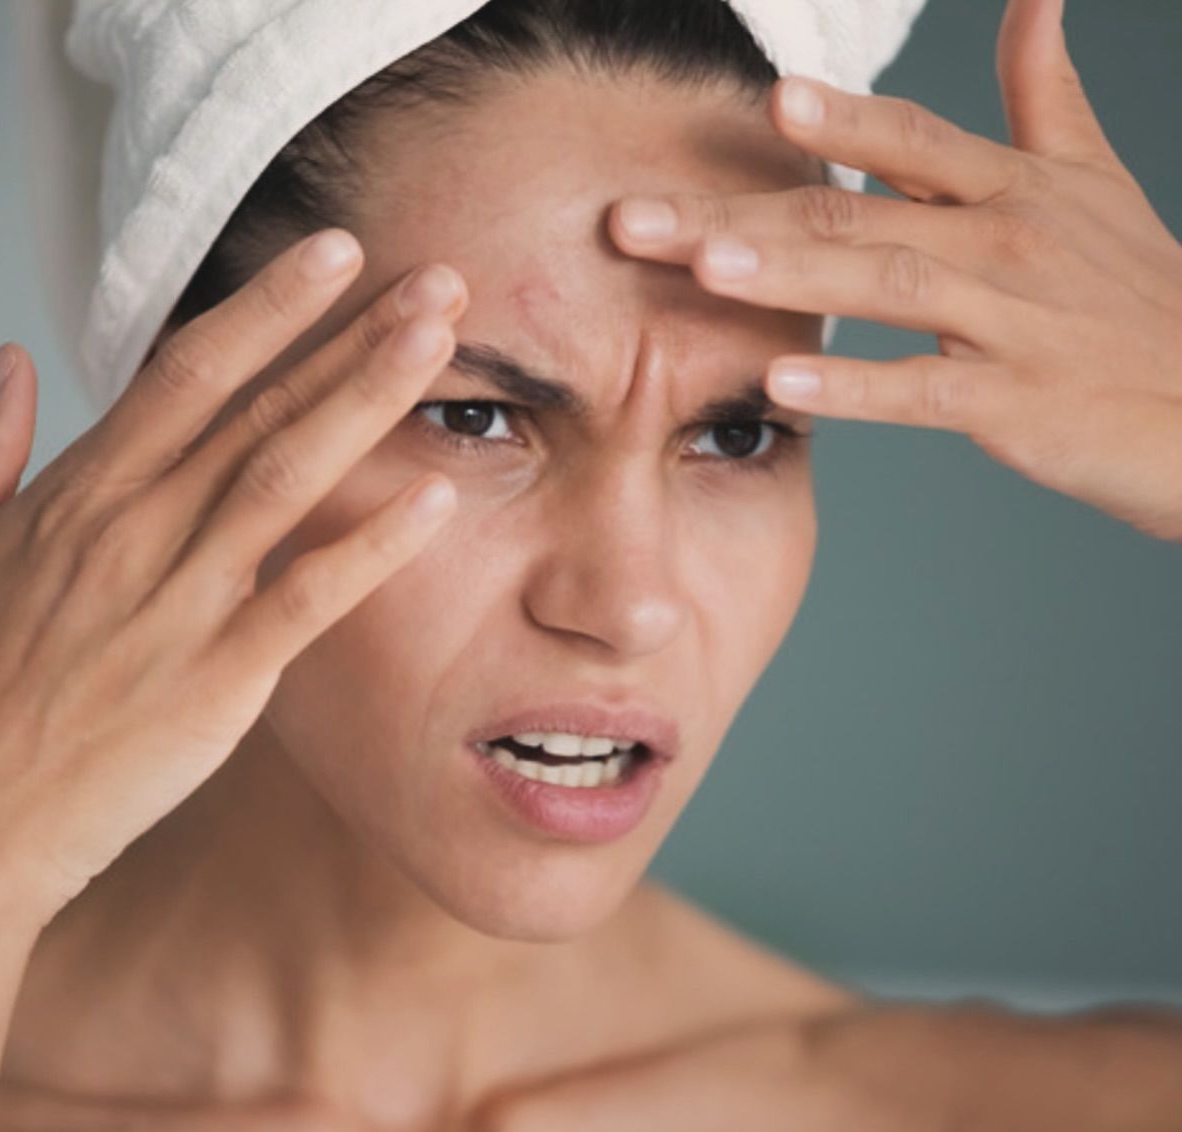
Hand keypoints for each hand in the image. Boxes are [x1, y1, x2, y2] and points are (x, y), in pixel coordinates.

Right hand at [0, 231, 465, 922]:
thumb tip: (12, 362)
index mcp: (85, 492)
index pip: (188, 371)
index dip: (267, 305)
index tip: (333, 252)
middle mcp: (135, 528)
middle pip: (258, 406)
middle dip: (350, 334)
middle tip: (435, 280)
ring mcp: (177, 600)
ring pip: (286, 475)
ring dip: (367, 401)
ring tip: (439, 344)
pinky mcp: (214, 679)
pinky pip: (306, 597)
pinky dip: (372, 546)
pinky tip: (436, 499)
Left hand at [609, 0, 1181, 542]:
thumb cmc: (1137, 295)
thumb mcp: (1095, 179)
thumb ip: (1044, 93)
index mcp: (1012, 187)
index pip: (911, 138)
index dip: (839, 118)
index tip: (761, 99)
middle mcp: (1005, 239)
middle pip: (858, 211)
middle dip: (741, 210)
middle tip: (637, 218)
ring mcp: (1009, 319)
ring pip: (885, 283)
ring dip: (788, 271)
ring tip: (701, 265)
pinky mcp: (1014, 400)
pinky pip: (920, 391)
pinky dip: (853, 385)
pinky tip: (781, 383)